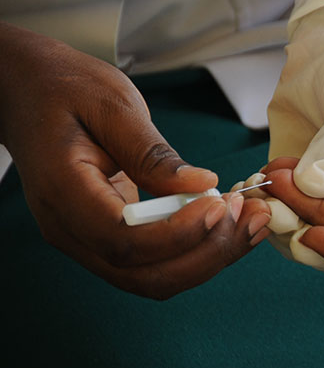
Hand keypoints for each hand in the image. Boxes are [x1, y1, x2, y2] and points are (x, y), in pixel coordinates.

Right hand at [0, 23, 270, 297]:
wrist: (27, 92)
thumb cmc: (64, 88)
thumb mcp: (111, 104)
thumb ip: (152, 151)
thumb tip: (202, 184)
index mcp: (63, 193)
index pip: (123, 241)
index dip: (178, 234)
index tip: (219, 204)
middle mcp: (71, 231)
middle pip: (144, 275)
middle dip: (206, 254)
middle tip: (249, 216)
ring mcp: (88, 241)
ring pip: (155, 278)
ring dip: (210, 258)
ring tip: (252, 222)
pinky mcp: (110, 239)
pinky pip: (157, 263)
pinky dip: (198, 251)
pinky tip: (232, 225)